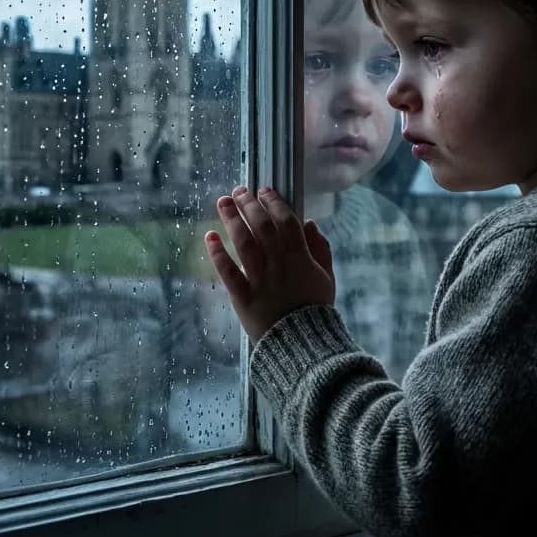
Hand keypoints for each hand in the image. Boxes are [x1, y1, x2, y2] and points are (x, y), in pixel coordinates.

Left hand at [204, 185, 335, 343]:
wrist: (304, 346)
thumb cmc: (316, 310)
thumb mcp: (327, 278)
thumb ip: (321, 249)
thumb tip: (310, 223)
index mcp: (300, 258)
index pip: (286, 221)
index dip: (274, 202)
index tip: (264, 190)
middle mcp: (279, 264)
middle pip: (262, 226)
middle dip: (249, 205)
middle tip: (239, 191)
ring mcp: (260, 280)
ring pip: (244, 243)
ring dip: (232, 219)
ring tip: (223, 202)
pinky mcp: (243, 297)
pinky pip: (228, 272)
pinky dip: (218, 253)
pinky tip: (209, 236)